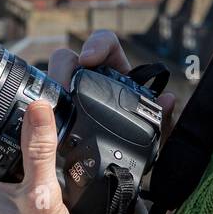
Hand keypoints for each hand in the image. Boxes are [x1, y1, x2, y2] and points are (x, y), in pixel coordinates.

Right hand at [49, 30, 177, 140]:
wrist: (116, 169)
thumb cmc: (135, 144)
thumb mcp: (152, 134)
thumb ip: (162, 118)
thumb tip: (170, 100)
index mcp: (114, 73)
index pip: (105, 44)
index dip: (97, 45)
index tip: (89, 59)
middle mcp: (89, 80)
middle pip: (69, 58)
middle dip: (63, 68)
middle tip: (65, 91)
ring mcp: (69, 95)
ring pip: (52, 80)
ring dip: (50, 90)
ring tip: (52, 111)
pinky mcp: (56, 115)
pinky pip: (44, 105)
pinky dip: (42, 110)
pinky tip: (45, 125)